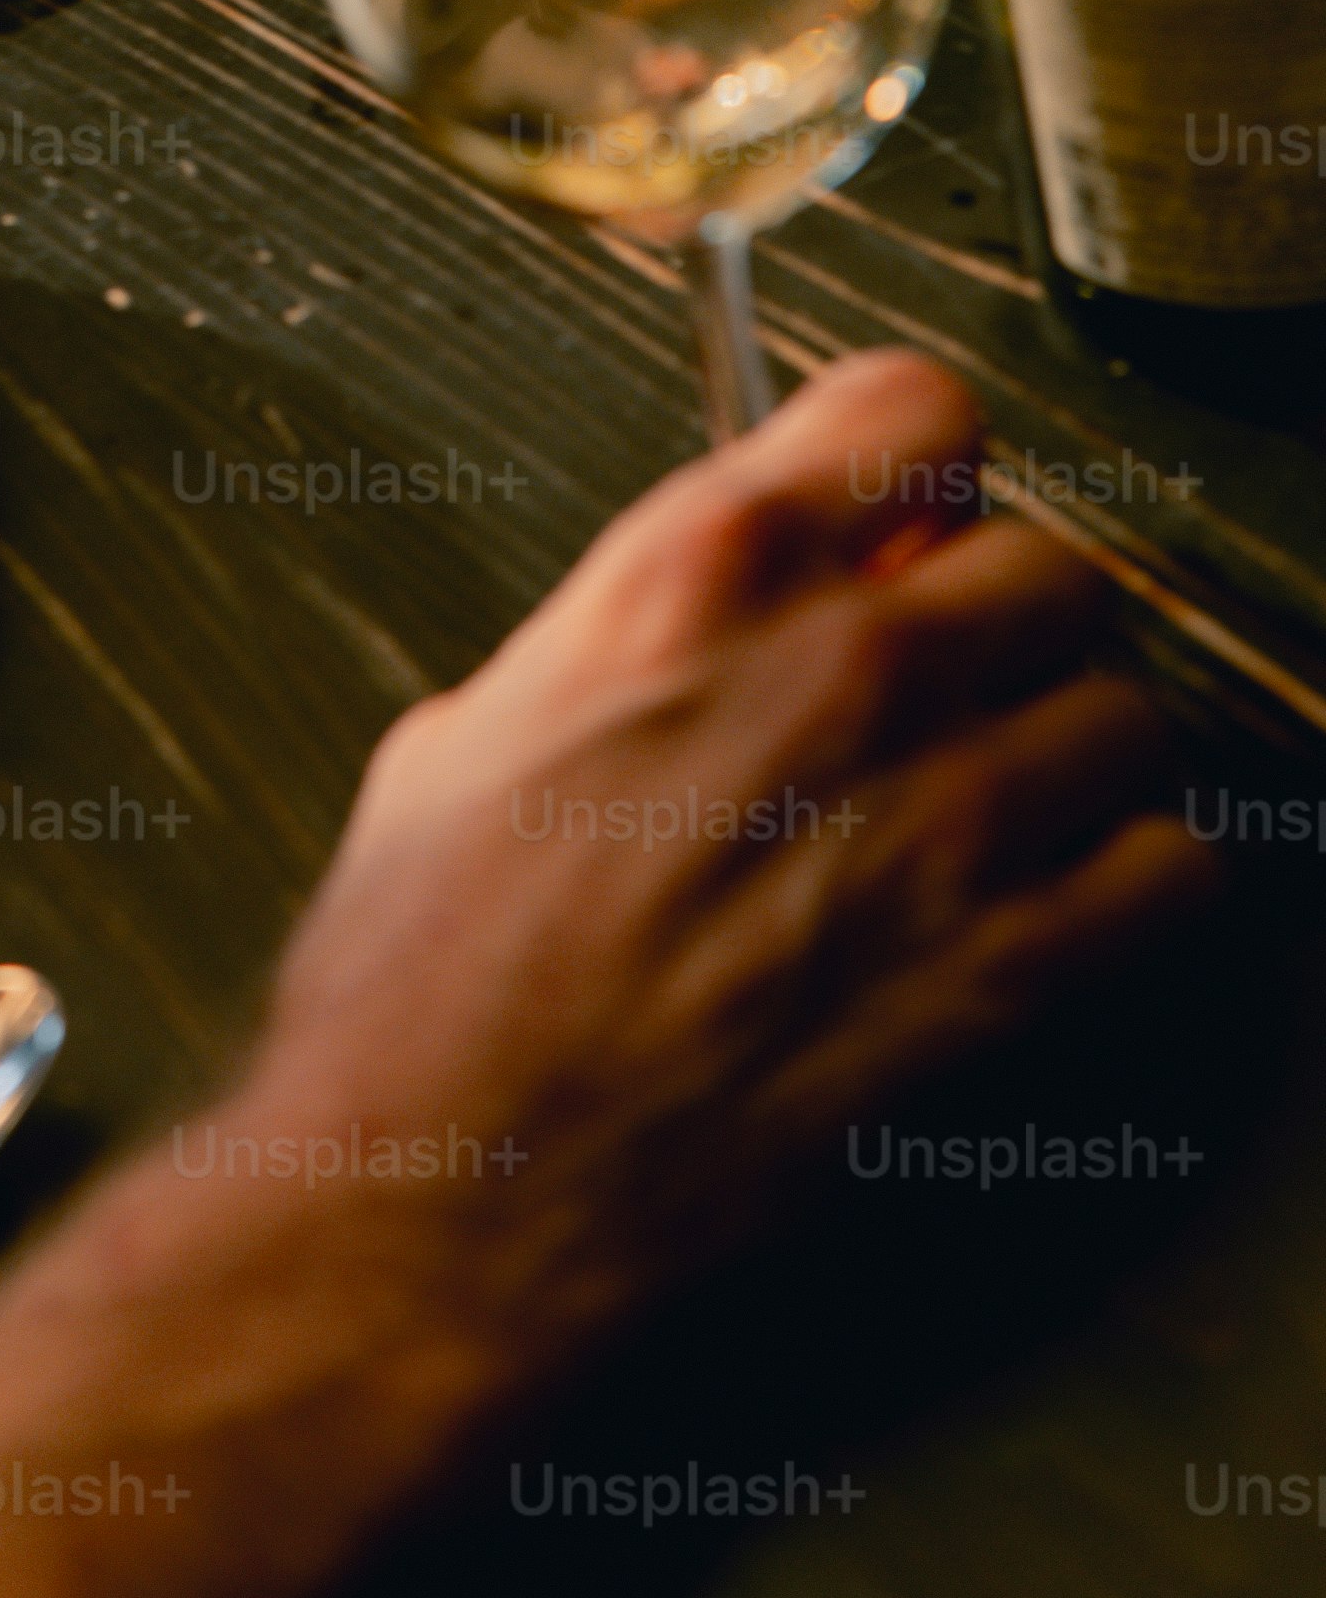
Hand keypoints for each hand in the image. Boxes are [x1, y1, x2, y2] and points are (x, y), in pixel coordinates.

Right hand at [219, 349, 1211, 1426]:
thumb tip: (705, 629)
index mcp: (698, 572)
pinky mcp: (1008, 974)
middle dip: (1004, 628)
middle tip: (950, 694)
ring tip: (1002, 821)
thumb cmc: (425, 978)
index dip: (920, 470)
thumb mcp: (477, 723)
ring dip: (1075, 761)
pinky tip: (1049, 918)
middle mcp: (843, 664)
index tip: (910, 520)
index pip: (913, 409)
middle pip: (1051, 566)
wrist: (445, 1187)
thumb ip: (625, 642)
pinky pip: (1174, 874)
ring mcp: (943, 818)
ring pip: (1129, 714)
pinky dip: (1131, 891)